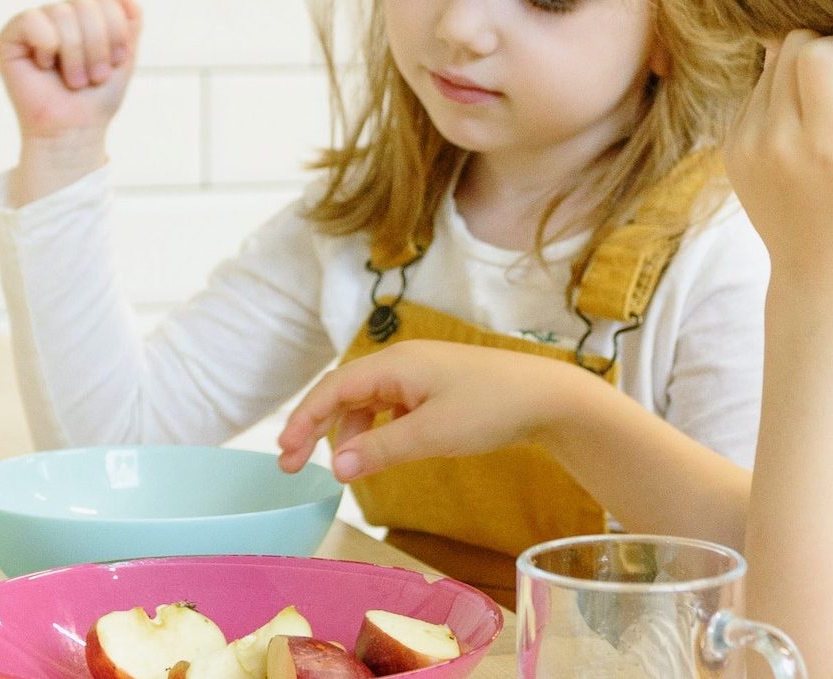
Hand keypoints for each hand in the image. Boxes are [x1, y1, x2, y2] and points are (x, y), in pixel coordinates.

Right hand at [0, 0, 142, 143]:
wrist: (75, 129)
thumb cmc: (97, 96)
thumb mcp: (125, 54)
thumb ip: (128, 18)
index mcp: (84, 17)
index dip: (116, 32)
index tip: (116, 62)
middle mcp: (58, 15)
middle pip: (85, 4)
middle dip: (97, 46)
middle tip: (93, 76)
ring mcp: (34, 25)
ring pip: (63, 12)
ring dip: (76, 54)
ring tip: (74, 79)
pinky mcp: (10, 38)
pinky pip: (32, 20)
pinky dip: (47, 45)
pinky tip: (45, 65)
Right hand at [276, 342, 590, 481]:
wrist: (548, 396)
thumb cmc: (493, 408)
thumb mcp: (432, 434)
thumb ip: (381, 451)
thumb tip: (336, 468)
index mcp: (396, 364)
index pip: (333, 388)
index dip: (303, 420)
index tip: (284, 454)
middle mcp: (403, 363)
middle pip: (344, 393)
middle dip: (317, 428)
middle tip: (293, 465)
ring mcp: (420, 375)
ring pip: (368, 402)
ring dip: (349, 433)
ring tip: (345, 469)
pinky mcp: (436, 389)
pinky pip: (391, 407)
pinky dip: (376, 431)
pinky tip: (378, 453)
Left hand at [726, 29, 832, 280]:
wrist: (824, 281)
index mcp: (822, 145)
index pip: (820, 51)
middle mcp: (773, 139)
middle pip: (792, 46)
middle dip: (829, 56)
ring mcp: (745, 143)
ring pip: (772, 63)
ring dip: (804, 75)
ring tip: (832, 120)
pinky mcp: (732, 148)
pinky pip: (758, 90)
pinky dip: (784, 97)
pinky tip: (808, 134)